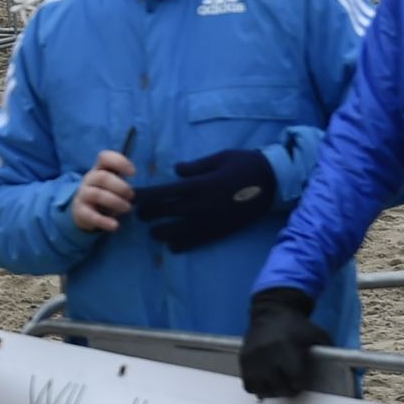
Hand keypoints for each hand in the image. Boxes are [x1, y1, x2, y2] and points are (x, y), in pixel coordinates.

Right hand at [68, 150, 136, 234]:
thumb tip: (150, 182)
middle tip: (132, 196)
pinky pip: (91, 216)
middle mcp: (89, 180)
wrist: (82, 212)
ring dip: (115, 202)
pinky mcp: (80, 212)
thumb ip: (124, 180)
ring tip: (127, 208)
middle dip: (121, 187)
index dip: (119, 162)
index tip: (133, 173)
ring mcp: (83, 195)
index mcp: (99, 169)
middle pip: (102, 177)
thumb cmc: (105, 193)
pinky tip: (115, 226)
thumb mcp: (113, 184)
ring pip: (96, 194)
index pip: (105, 157)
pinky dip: (104, 221)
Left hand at [127, 149, 279, 250]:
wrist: (273, 183)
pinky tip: (172, 244)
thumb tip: (176, 171)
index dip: (143, 197)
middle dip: (147, 214)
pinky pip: (194, 242)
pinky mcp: (219, 232)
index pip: (161, 193)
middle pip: (163, 214)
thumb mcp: (218, 159)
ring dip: (160, 232)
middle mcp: (200, 206)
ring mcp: (209, 221)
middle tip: (139, 214)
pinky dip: (180, 244)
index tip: (131, 197)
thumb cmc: (245, 165)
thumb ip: (195, 167)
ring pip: (175, 232)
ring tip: (154, 230)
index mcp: (198, 185)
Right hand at [238, 288, 327, 399]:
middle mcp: (268, 354)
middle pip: (278, 387)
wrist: (271, 311)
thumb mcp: (318, 335)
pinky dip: (256, 387)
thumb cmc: (298, 326)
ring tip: (277, 384)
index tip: (300, 379)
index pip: (294, 381)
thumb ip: (331, 351)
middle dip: (287, 389)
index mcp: (287, 349)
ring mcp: (253, 358)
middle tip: (290, 384)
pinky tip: (264, 380)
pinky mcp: (244, 359)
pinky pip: (248, 384)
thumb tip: (359, 367)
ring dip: (271, 390)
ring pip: (261, 389)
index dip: (299, 383)